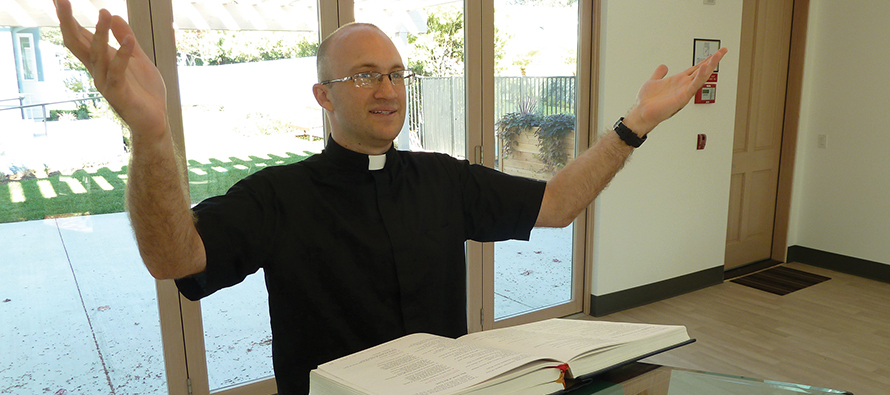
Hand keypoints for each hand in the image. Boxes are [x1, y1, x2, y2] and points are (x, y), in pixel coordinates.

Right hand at [54, 0, 168, 140]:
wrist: (155, 121)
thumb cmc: (144, 92)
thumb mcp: (138, 59)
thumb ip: (125, 38)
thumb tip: (114, 16)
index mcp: (101, 62)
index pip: (80, 37)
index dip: (68, 19)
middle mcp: (98, 71)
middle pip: (77, 44)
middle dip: (68, 22)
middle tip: (61, 0)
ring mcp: (106, 82)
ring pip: (96, 55)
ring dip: (99, 34)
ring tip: (104, 13)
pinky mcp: (119, 93)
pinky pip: (117, 72)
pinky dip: (122, 55)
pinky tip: (128, 41)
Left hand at [623, 47, 728, 135]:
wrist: (642, 112)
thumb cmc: (647, 101)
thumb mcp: (653, 81)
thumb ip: (659, 73)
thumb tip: (663, 66)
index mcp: (678, 81)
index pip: (695, 68)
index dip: (705, 60)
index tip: (714, 52)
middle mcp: (683, 86)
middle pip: (702, 70)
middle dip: (713, 60)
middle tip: (723, 50)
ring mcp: (684, 91)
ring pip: (701, 76)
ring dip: (710, 66)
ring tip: (718, 55)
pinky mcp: (682, 97)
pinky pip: (694, 85)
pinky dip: (700, 76)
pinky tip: (705, 67)